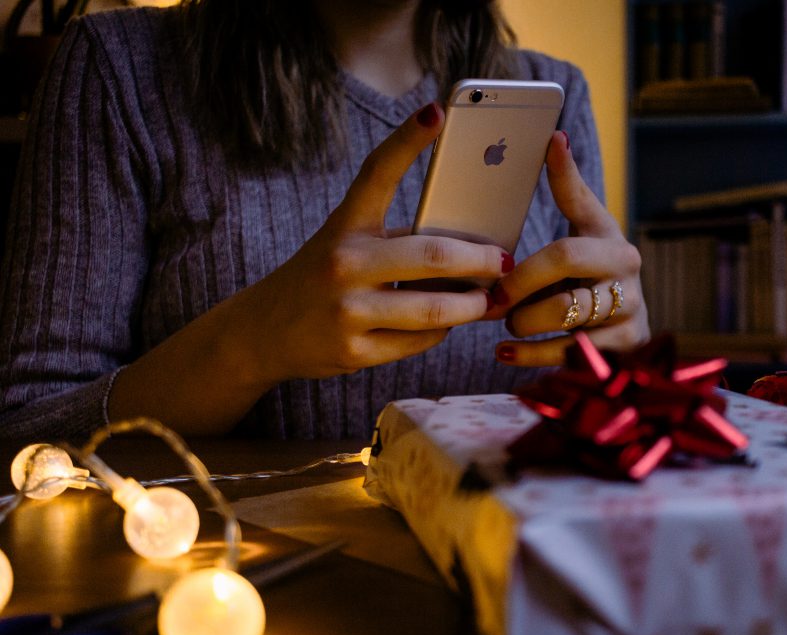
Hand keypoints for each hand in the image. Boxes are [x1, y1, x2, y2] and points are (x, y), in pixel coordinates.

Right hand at [237, 102, 510, 380]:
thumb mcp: (347, 245)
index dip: (408, 140)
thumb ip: (397, 241)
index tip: (437, 112)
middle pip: (434, 255)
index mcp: (345, 225)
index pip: (378, 173)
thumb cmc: (324, 278)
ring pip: (434, 309)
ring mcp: (346, 310)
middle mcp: (343, 262)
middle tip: (504, 262)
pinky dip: (441, 332)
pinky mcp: (353, 352)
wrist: (264, 331)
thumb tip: (472, 247)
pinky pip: (419, 341)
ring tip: (489, 300)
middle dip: (482, 260)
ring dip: (472, 305)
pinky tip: (446, 324)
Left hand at [491, 131, 649, 365]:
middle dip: (520, 297)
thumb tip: (554, 137)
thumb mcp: (586, 225)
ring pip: (565, 327)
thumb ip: (568, 187)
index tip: (496, 272)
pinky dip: (531, 357)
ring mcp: (630, 317)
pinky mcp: (624, 351)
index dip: (525, 270)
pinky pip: (570, 357)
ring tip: (509, 324)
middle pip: (562, 295)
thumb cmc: (594, 265)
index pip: (565, 254)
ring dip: (525, 327)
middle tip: (494, 302)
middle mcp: (628, 280)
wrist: (629, 317)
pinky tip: (507, 353)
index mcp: (613, 243)